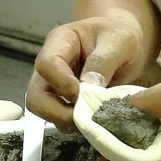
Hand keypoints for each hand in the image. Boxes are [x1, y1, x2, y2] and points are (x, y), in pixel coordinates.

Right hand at [27, 15, 151, 131]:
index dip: (62, 84)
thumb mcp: (120, 40)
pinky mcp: (64, 101)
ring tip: (94, 119)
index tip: (84, 94)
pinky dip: (75, 124)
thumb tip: (88, 88)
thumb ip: (104, 61)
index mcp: (60, 42)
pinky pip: (60, 118)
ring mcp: (54, 85)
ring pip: (43, 110)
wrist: (125, 42)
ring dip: (66, 121)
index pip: (47, 65)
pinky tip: (96, 120)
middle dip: (56, 112)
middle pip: (35, 95)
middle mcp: (50, 66)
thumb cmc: (119, 35)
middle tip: (86, 118)